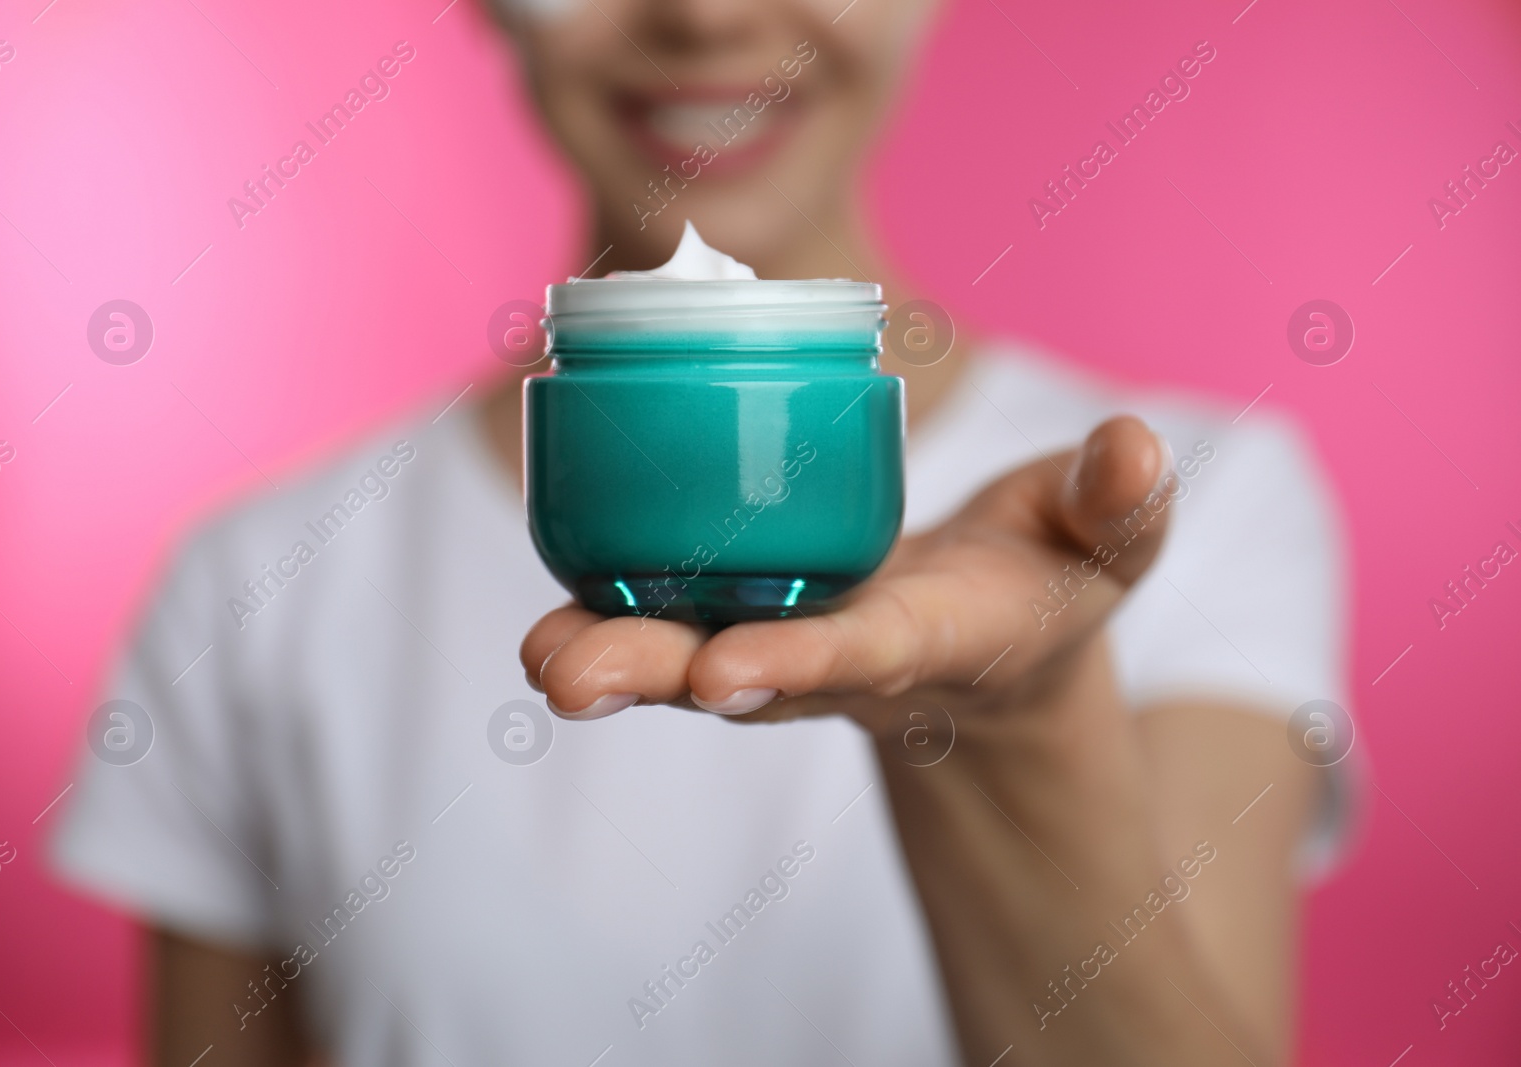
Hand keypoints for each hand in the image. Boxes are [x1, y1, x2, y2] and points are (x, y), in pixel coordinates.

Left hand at [521, 416, 1173, 732]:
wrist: (995, 641)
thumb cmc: (1050, 580)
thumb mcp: (1106, 547)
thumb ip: (1120, 506)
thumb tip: (1134, 447)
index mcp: (932, 643)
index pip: (863, 654)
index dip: (800, 662)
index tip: (726, 671)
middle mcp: (839, 658)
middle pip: (740, 673)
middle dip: (653, 677)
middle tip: (563, 677)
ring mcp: (784, 638)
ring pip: (685, 651)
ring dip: (605, 653)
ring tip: (534, 653)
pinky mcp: (748, 610)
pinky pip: (670, 609)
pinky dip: (609, 601)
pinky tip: (549, 586)